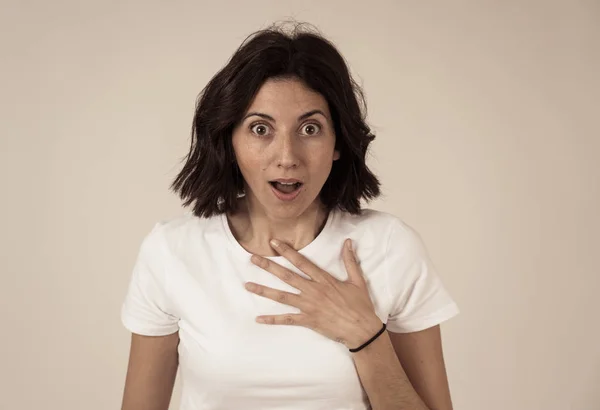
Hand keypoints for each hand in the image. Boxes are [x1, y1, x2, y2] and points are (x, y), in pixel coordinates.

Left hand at [244, 238, 382, 348]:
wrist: (361, 329)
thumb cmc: (361, 305)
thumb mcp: (357, 280)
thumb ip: (350, 261)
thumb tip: (348, 242)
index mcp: (324, 279)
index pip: (302, 262)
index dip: (287, 251)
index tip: (274, 243)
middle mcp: (313, 291)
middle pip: (286, 276)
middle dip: (268, 266)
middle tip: (252, 259)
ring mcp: (309, 306)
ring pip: (282, 296)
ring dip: (264, 290)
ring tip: (248, 285)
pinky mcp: (308, 320)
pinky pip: (287, 319)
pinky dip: (272, 319)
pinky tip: (259, 318)